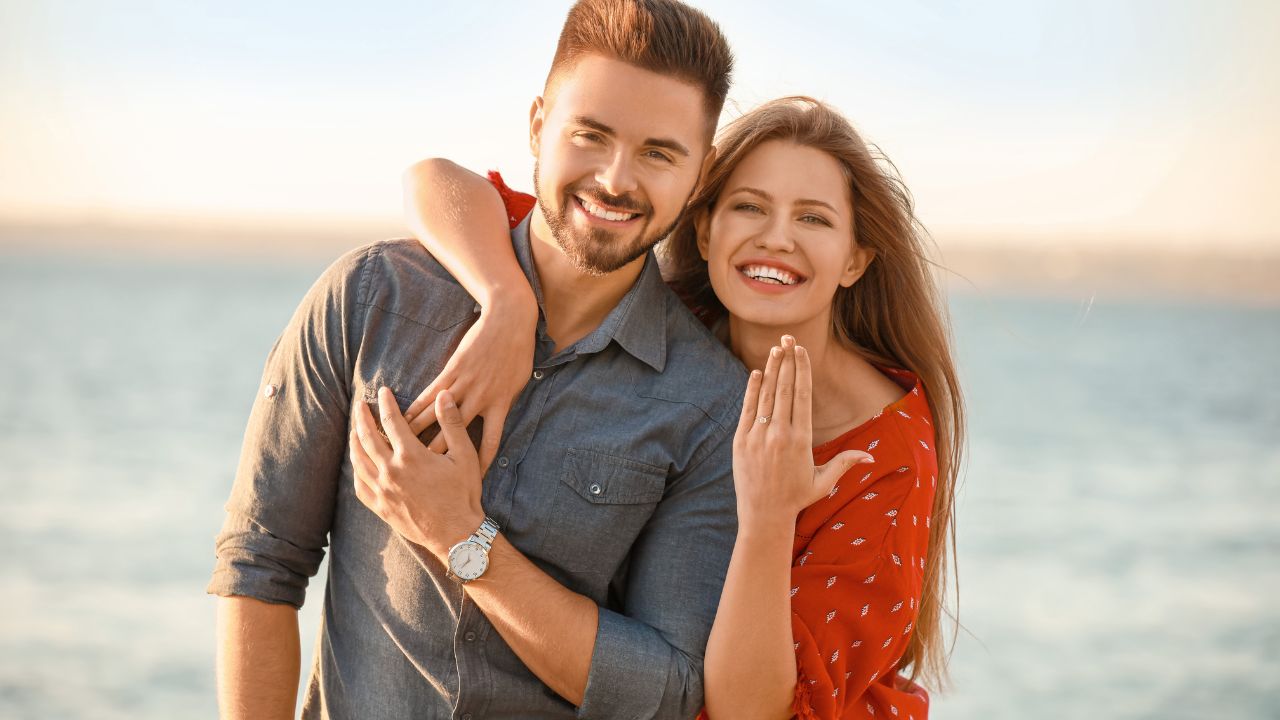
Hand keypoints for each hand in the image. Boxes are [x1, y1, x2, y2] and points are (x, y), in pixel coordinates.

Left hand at [351, 386, 484, 559]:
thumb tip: (443, 395)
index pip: (391, 421)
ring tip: (354, 429)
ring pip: (358, 460)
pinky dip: (356, 470)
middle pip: (367, 437)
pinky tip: (358, 463)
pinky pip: (359, 485)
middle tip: (359, 404)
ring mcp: (383, 491)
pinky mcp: (380, 507)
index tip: (383, 392)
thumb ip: (452, 423)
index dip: (386, 403)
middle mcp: (391, 472)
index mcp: (411, 456)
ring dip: (354, 441)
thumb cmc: (463, 494)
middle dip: (362, 417)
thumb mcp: (465, 456)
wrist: (456, 534)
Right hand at [403, 295, 536, 473]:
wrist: (508, 319)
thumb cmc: (518, 351)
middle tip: (426, 475)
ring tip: (403, 452)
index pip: (490, 443)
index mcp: (501, 405)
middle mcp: (481, 399)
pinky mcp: (451, 371)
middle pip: (456, 436)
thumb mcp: (519, 382)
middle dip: (440, 458)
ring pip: (437, 417)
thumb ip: (506, 402)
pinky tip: (401, 419)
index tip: (472, 482)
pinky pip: (429, 395)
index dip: (480, 464)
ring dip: (418, 435)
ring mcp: (464, 385)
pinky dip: (415, 408)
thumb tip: (499, 418)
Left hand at [732, 336, 872, 528]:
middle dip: (787, 360)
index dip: (801, 370)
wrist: (763, 515)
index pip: (802, 395)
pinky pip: (748, 409)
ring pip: (765, 395)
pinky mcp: (741, 441)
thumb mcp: (823, 481)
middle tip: (788, 338)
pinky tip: (756, 373)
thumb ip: (844, 463)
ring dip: (770, 369)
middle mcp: (779, 434)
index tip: (801, 351)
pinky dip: (752, 389)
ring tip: (775, 349)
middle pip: (783, 388)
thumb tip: (870, 457)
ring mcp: (758, 436)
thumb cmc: (796, 498)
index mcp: (801, 439)